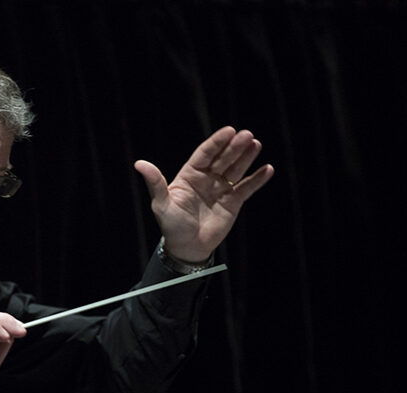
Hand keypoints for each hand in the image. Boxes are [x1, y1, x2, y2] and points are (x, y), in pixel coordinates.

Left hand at [134, 126, 273, 262]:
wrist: (187, 248)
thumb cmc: (171, 226)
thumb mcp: (161, 204)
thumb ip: (155, 183)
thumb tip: (139, 163)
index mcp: (190, 175)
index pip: (205, 154)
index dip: (217, 142)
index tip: (229, 130)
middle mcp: (207, 179)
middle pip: (223, 159)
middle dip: (235, 147)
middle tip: (247, 135)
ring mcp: (221, 189)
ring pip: (236, 169)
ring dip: (246, 157)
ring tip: (256, 144)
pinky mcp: (233, 202)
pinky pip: (246, 188)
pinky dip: (257, 179)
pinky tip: (267, 169)